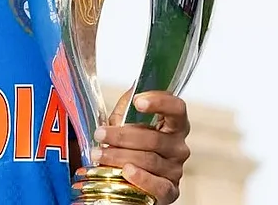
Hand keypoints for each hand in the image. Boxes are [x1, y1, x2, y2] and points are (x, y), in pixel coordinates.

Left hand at [92, 89, 190, 203]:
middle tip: (100, 134)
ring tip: (99, 154)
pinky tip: (126, 172)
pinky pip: (157, 185)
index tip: (138, 101)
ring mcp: (176, 170)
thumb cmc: (131, 147)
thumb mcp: (125, 123)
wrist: (133, 180)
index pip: (176, 109)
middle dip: (122, 135)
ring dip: (119, 156)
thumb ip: (128, 107)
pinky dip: (141, 178)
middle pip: (153, 138)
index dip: (159, 102)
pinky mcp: (170, 191)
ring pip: (148, 160)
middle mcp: (178, 147)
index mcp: (173, 125)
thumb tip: (134, 86)